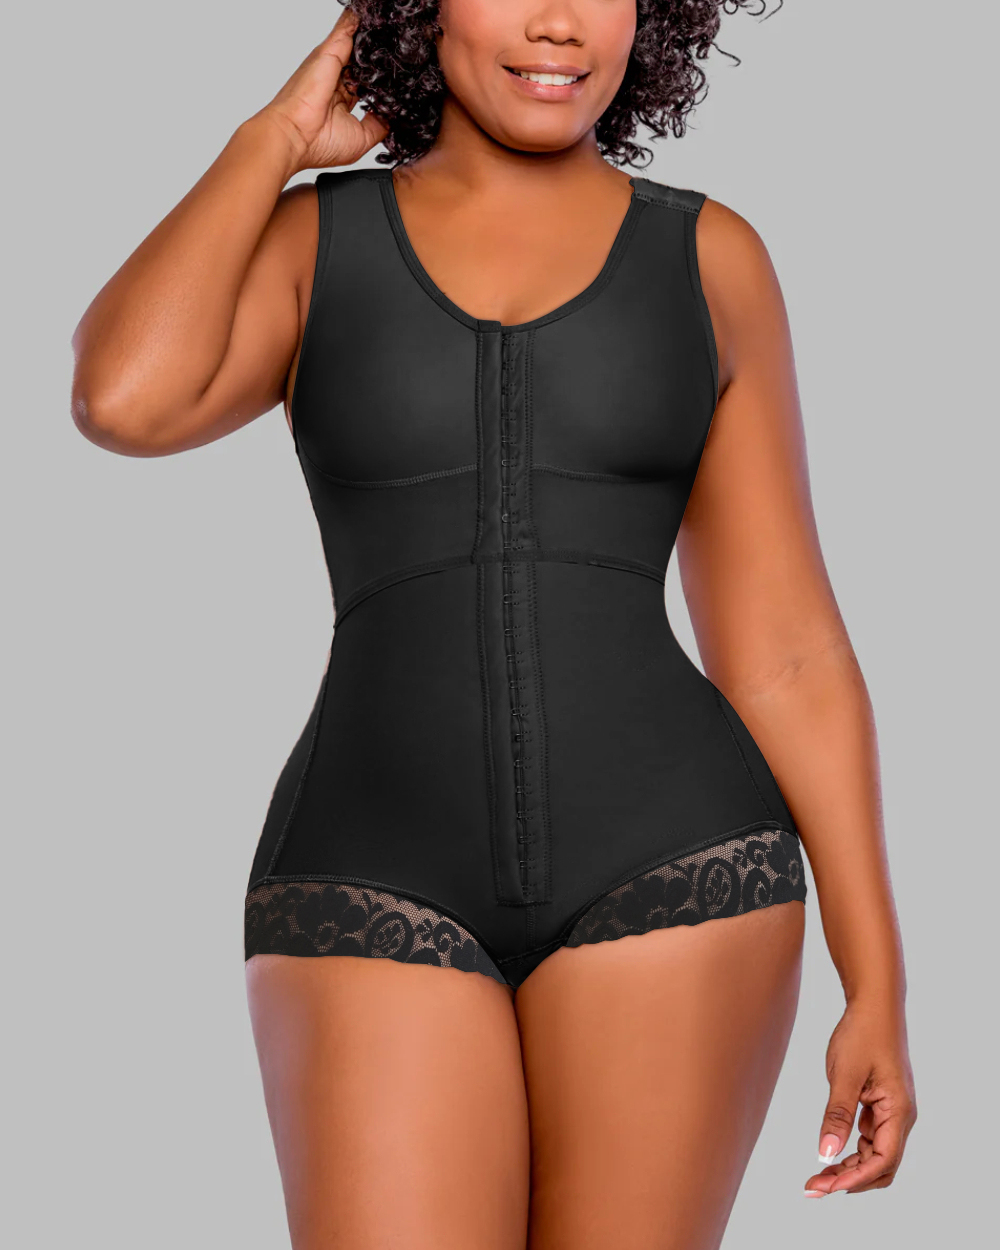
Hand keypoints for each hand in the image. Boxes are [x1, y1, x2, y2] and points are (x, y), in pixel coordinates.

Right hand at [256, 7, 388, 173]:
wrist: (294, 134)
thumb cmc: (319, 143)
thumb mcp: (361, 139)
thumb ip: (378, 124)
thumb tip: (392, 115)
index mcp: (341, 100)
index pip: (363, 83)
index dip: (378, 79)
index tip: (395, 74)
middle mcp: (335, 79)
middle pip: (361, 60)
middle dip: (378, 53)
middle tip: (398, 45)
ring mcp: (332, 63)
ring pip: (356, 39)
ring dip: (372, 32)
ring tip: (392, 24)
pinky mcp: (331, 50)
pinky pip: (349, 26)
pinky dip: (360, 18)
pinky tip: (374, 12)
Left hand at [804, 999, 916, 1195]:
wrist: (874, 1005)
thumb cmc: (862, 1033)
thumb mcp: (844, 1074)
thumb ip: (837, 1114)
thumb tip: (826, 1153)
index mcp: (899, 1112)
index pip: (883, 1161)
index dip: (855, 1178)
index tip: (825, 1186)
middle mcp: (900, 1117)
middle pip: (881, 1166)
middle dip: (850, 1180)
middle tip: (814, 1187)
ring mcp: (891, 1112)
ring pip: (875, 1155)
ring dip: (849, 1168)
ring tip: (817, 1175)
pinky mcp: (880, 1105)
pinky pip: (870, 1138)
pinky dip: (851, 1150)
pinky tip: (829, 1152)